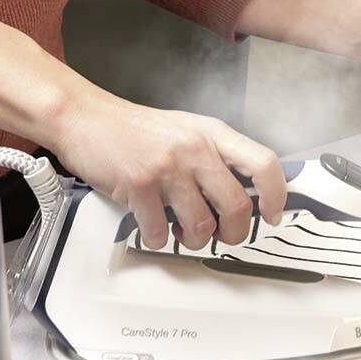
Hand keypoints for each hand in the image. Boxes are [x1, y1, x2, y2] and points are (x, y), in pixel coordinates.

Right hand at [51, 91, 287, 249]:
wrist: (84, 118)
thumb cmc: (133, 130)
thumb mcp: (184, 130)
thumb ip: (214, 156)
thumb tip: (243, 196)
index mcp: (212, 133)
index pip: (264, 164)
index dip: (276, 196)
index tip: (271, 215)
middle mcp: (195, 148)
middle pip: (237, 206)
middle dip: (234, 234)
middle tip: (222, 237)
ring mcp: (167, 167)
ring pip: (201, 226)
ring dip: (193, 241)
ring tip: (181, 234)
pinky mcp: (139, 185)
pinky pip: (160, 232)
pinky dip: (157, 240)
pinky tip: (152, 228)